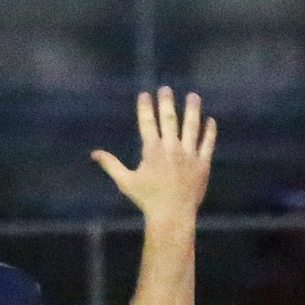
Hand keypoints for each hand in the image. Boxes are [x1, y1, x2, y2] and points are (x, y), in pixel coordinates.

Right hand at [92, 88, 215, 221]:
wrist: (172, 215)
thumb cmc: (147, 199)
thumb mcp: (126, 182)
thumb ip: (111, 165)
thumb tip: (94, 154)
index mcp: (152, 151)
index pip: (147, 123)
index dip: (145, 107)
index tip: (145, 94)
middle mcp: (171, 148)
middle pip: (169, 119)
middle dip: (167, 102)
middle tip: (166, 88)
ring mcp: (188, 155)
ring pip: (191, 127)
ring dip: (192, 110)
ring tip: (193, 96)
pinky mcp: (202, 164)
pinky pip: (207, 143)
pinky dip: (209, 131)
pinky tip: (210, 120)